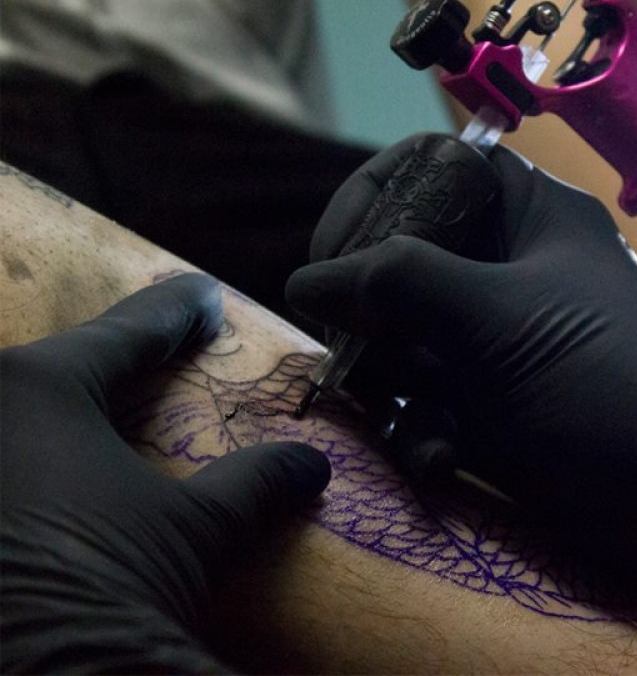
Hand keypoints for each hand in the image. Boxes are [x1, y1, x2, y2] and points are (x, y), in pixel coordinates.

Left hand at [0, 273, 330, 672]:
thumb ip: (254, 483)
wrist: (38, 673)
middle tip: (149, 359)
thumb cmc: (110, 581)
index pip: (124, 334)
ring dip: (44, 422)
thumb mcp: (195, 529)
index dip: (173, 313)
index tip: (203, 294)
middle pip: (49, 370)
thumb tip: (311, 466)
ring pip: (11, 418)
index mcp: (35, 389)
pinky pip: (4, 464)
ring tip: (94, 431)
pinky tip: (45, 491)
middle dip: (99, 366)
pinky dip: (23, 466)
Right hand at [287, 140, 636, 669]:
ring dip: (393, 381)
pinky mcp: (501, 402)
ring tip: (397, 414)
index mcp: (534, 216)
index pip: (437, 166)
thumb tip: (306, 279)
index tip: (335, 254)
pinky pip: (434, 397)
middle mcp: (516, 266)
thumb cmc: (602, 384)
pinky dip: (425, 428)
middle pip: (409, 255)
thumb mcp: (496, 320)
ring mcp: (507, 337)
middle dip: (372, 309)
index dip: (378, 195)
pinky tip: (436, 457)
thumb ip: (396, 282)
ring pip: (411, 335)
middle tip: (349, 346)